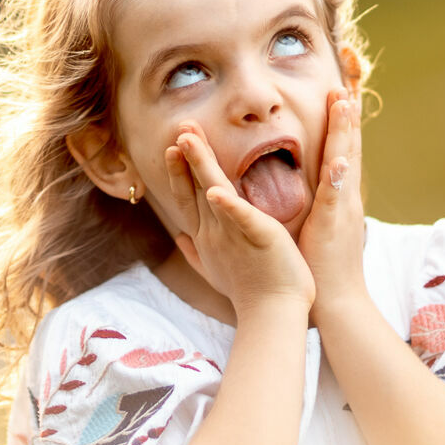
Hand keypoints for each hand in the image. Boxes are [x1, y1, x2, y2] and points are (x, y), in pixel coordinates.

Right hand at [162, 123, 313, 315]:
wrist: (270, 316)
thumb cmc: (248, 293)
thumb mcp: (215, 269)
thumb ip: (195, 251)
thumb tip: (178, 236)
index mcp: (207, 236)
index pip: (187, 197)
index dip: (179, 171)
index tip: (174, 146)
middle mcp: (213, 232)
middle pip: (192, 188)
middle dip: (184, 157)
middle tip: (179, 128)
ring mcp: (231, 235)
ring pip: (211, 192)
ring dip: (198, 165)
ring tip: (188, 139)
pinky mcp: (257, 238)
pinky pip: (241, 218)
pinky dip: (228, 205)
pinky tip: (216, 191)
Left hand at [298, 88, 366, 315]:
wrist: (337, 302)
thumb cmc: (321, 267)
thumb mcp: (318, 226)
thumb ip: (315, 204)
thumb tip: (308, 186)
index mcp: (339, 195)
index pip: (342, 150)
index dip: (342, 121)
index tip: (340, 90)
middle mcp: (346, 196)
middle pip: (349, 146)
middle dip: (348, 113)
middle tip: (347, 79)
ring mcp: (342, 209)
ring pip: (345, 162)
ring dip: (346, 132)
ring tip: (344, 101)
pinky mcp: (332, 225)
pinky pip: (335, 197)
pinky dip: (337, 176)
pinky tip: (337, 158)